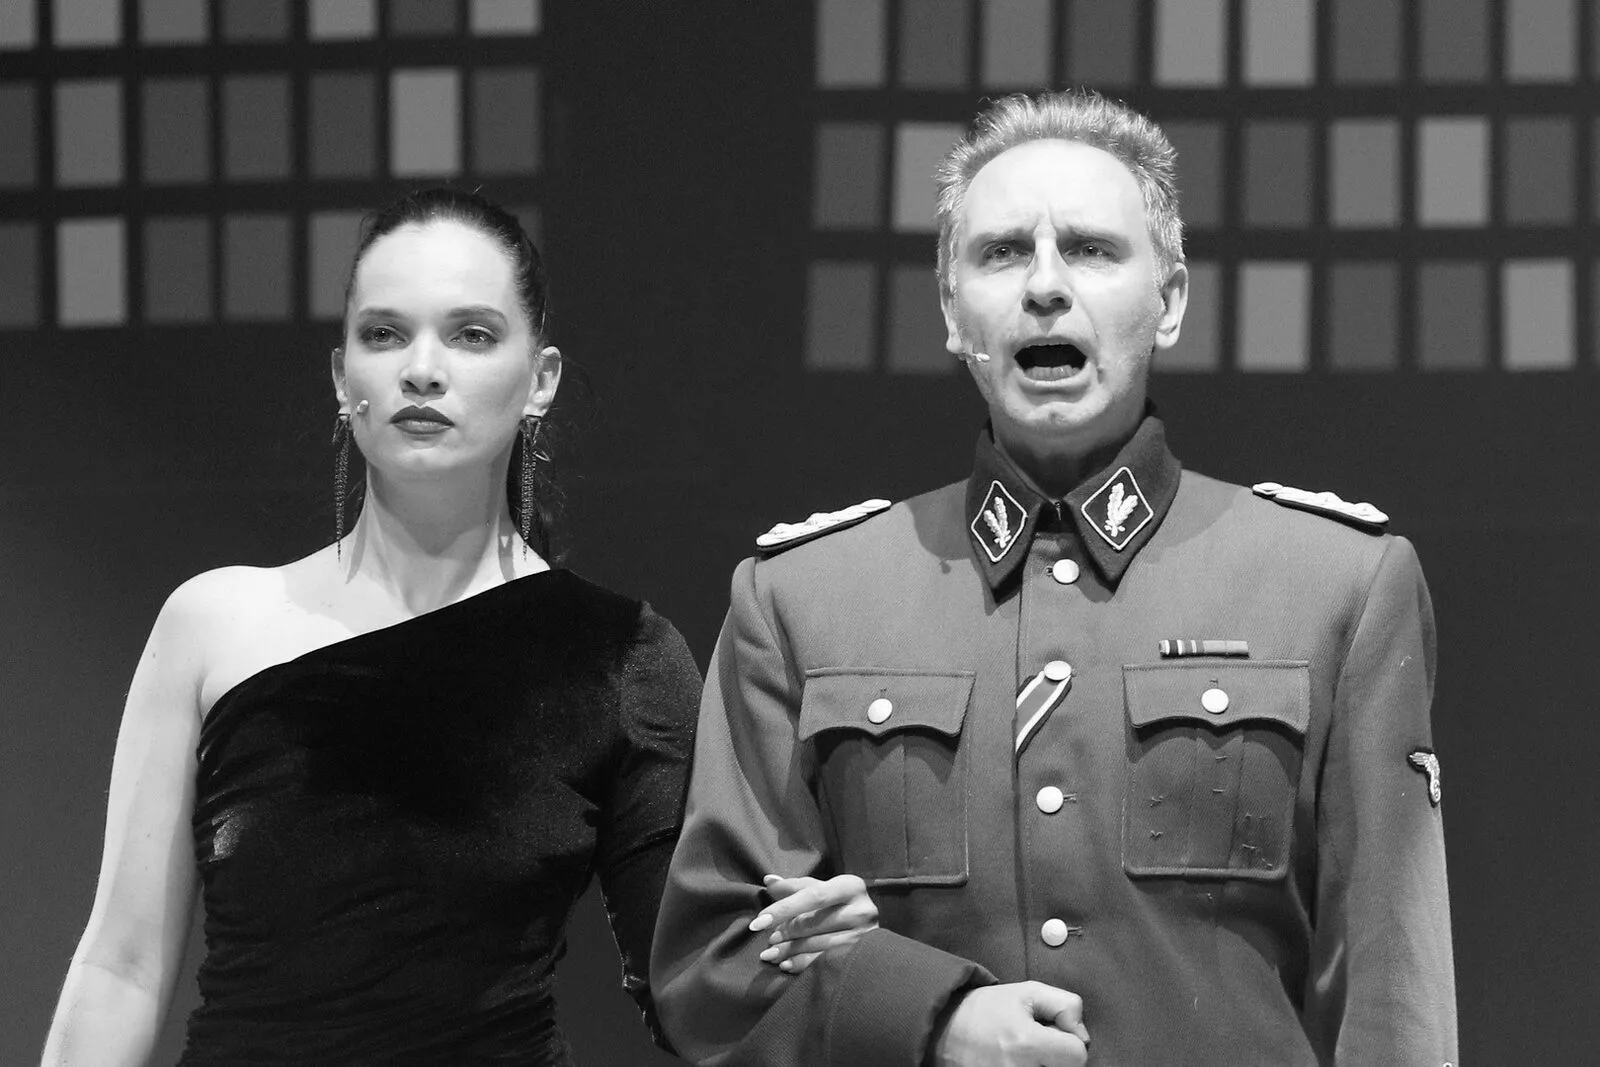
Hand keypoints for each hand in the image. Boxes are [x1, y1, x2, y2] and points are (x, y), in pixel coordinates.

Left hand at [746, 873, 878, 973]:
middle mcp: (861, 909)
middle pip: (813, 923)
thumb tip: (768, 880)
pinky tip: (785, 964)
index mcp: (850, 886)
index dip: (783, 909)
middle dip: (786, 932)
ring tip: (770, 954)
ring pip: (817, 944)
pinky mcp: (859, 955)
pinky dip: (802, 964)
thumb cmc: (841, 902)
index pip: (812, 897)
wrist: (871, 923)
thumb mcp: (824, 889)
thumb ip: (796, 886)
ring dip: (789, 951)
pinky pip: (824, 961)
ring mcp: (863, 935)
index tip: (759, 922)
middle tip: (768, 939)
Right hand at [929, 982, 1089, 1066]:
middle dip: (1055, 1057)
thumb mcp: (1026, 991)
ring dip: (1042, 1066)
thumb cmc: (986, 1009)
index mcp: (1026, 1043)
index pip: (1077, 1056)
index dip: (1070, 1041)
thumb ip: (1064, 1005)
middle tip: (1036, 1044)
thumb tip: (1082, 1033)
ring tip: (1023, 1054)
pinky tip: (1015, 1063)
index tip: (1053, 1034)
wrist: (944, 1030)